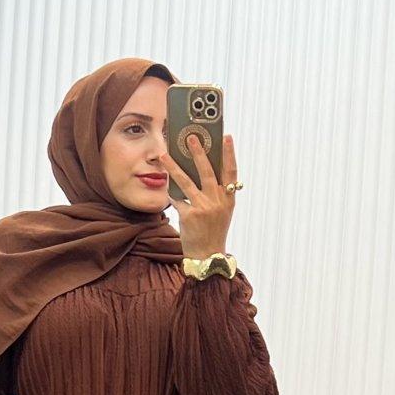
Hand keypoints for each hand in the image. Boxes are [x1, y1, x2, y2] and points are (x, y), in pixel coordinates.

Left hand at [158, 132, 237, 258]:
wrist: (207, 256)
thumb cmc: (213, 231)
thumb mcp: (222, 211)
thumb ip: (218, 193)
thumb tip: (204, 169)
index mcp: (228, 199)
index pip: (231, 171)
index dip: (229, 153)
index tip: (226, 137)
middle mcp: (218, 202)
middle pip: (208, 171)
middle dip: (199, 153)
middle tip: (191, 137)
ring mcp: (203, 208)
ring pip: (186, 182)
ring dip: (174, 166)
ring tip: (164, 155)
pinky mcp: (189, 216)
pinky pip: (176, 198)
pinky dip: (170, 190)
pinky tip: (163, 180)